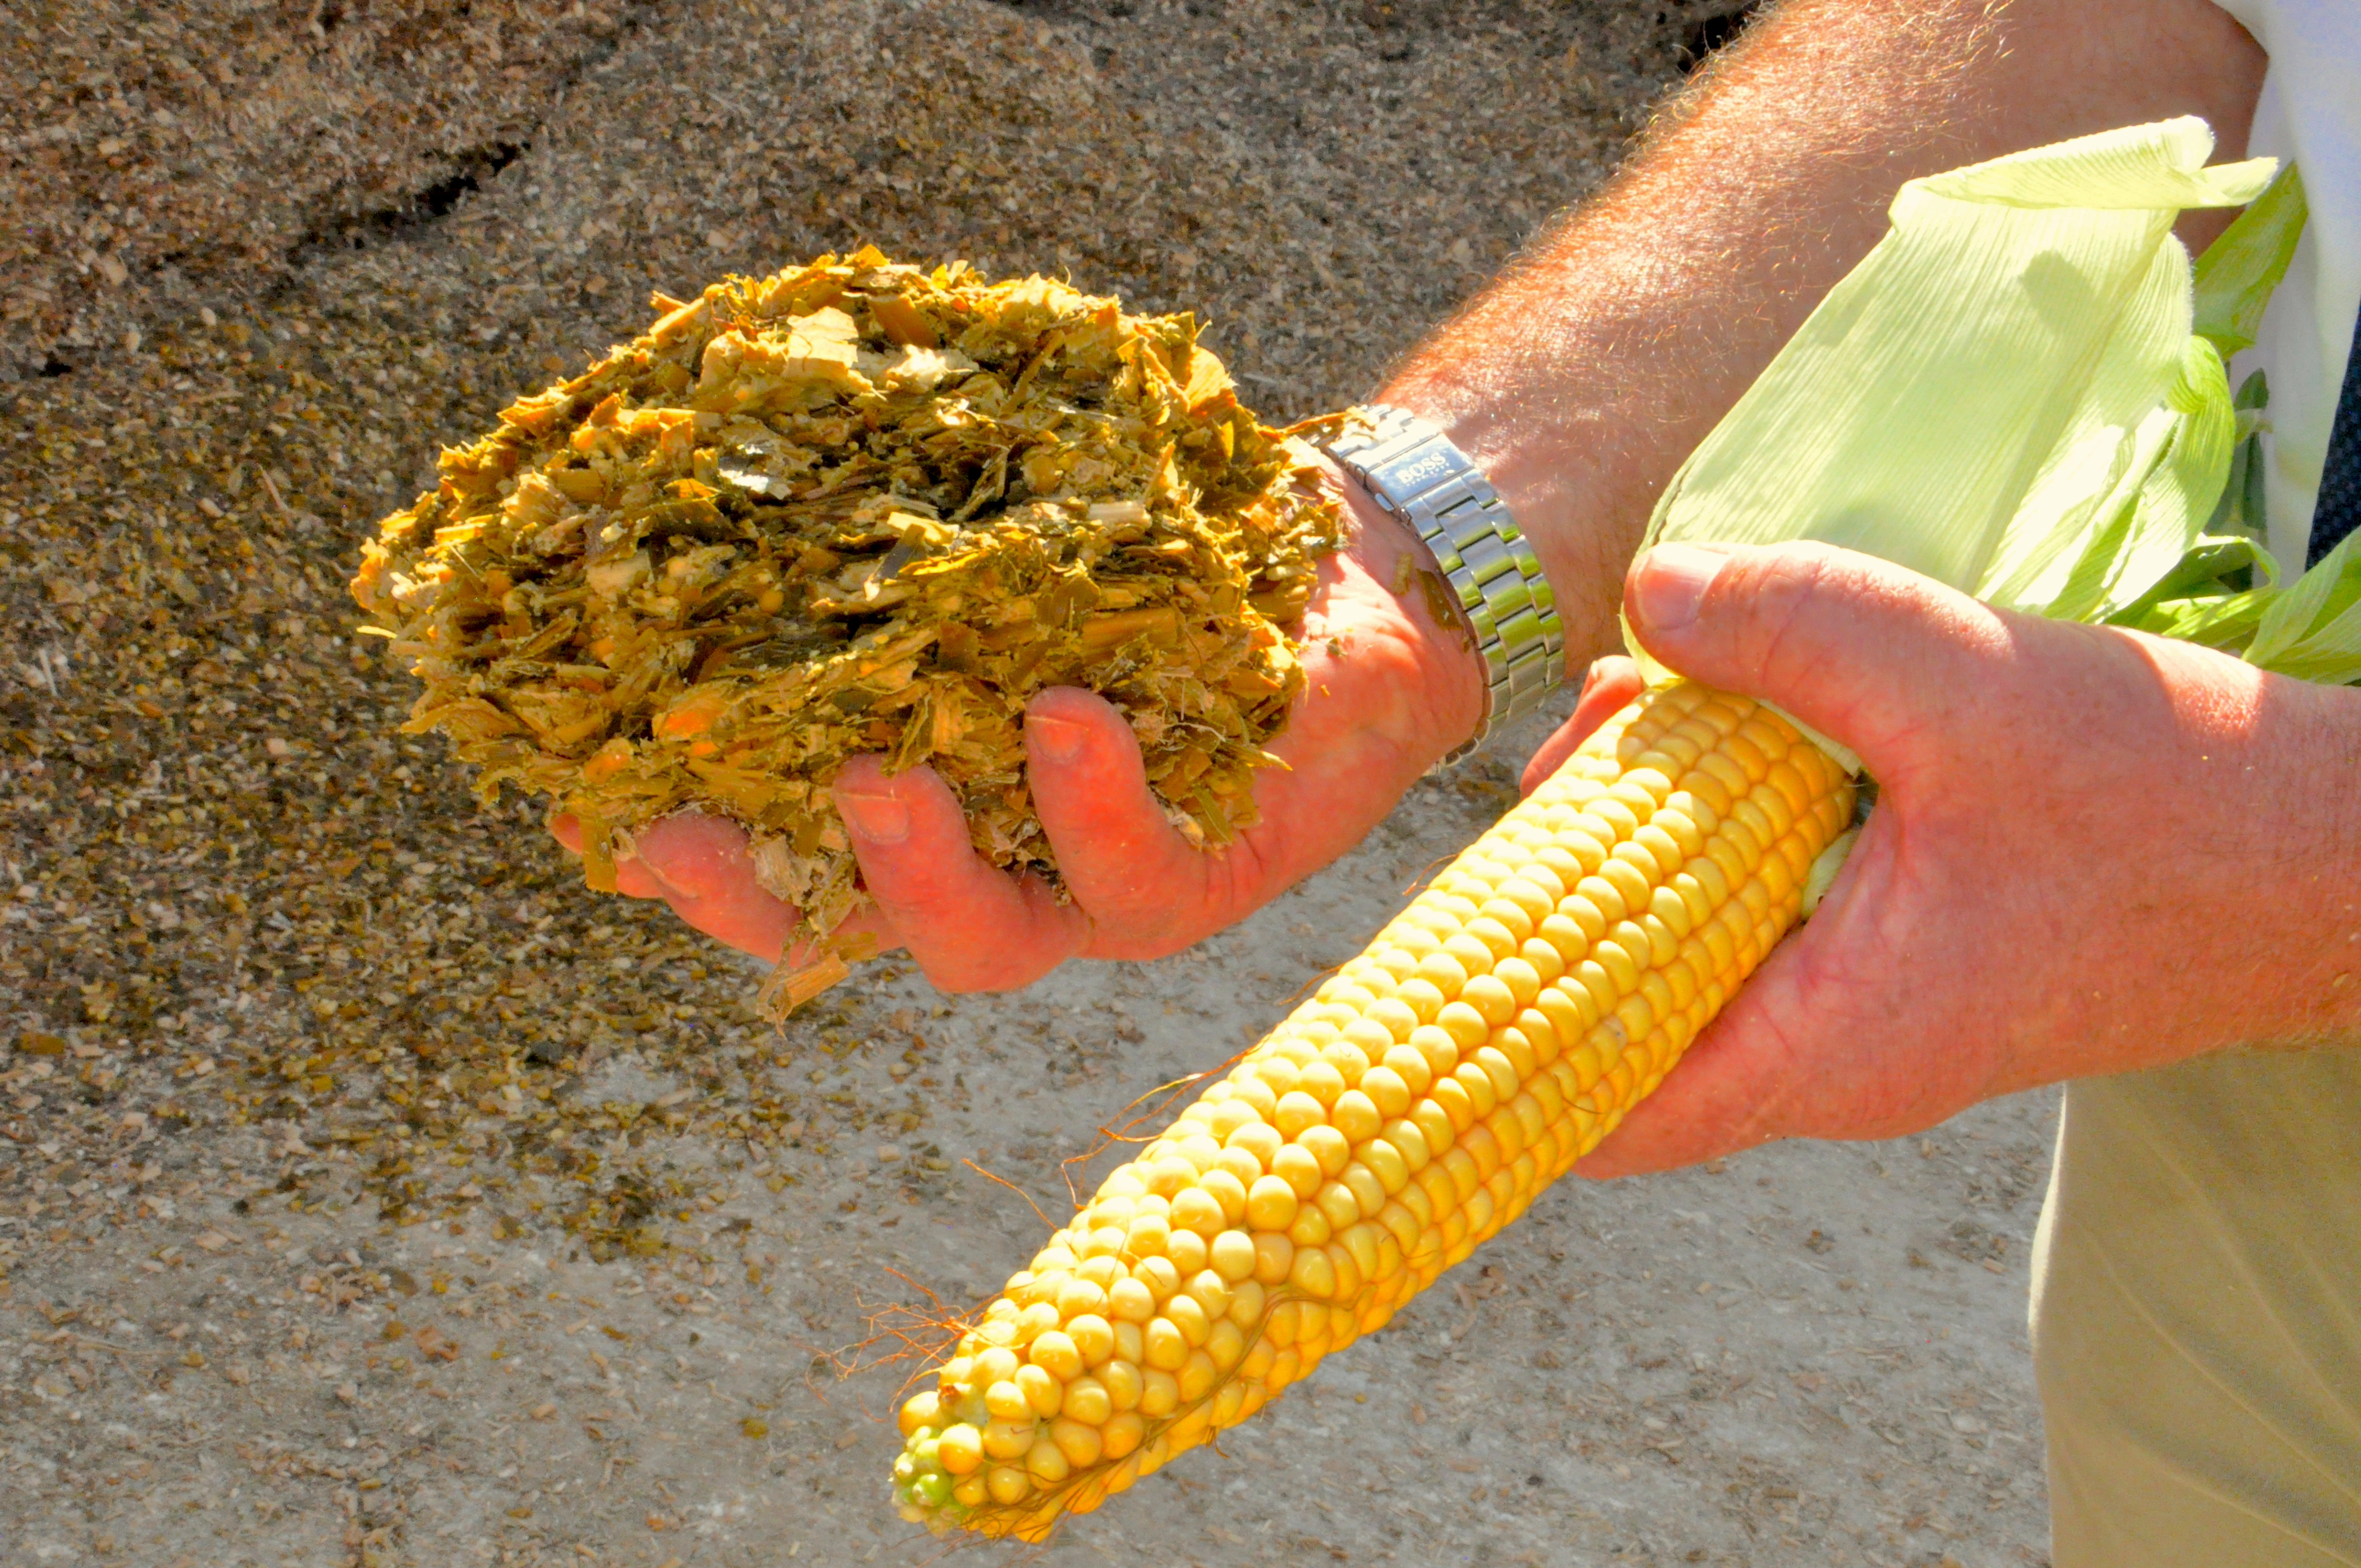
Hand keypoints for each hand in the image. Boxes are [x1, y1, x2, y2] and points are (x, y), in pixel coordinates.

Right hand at [550, 470, 1486, 989]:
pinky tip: (1064, 717)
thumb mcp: (1014, 524)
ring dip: (917, 870)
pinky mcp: (1207, 877)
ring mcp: (1092, 889)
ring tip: (880, 774)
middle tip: (692, 824)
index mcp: (923, 797)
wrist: (1351, 568)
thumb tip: (748, 421)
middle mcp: (993, 865)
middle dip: (759, 891)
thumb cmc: (1154, 541)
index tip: (589, 818)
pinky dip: (1089, 804)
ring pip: (985, 946)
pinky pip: (1134, 880)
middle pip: (848, 931)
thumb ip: (899, 523)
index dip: (682, 857)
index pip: (776, 858)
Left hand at [1552, 541, 2360, 1177]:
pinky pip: (1769, 913)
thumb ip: (1792, 629)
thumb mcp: (1964, 682)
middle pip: (1627, 1008)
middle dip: (1572, 874)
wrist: (2338, 855)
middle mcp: (1836, 1061)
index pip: (1601, 1112)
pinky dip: (1731, 827)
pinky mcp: (1908, 962)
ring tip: (1663, 704)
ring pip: (1695, 947)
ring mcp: (1873, 1018)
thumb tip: (1643, 592)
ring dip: (1654, 832)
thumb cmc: (2174, 797)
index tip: (1437, 945)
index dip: (1493, 1047)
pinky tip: (1743, 726)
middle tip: (1594, 735)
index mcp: (1829, 1046)